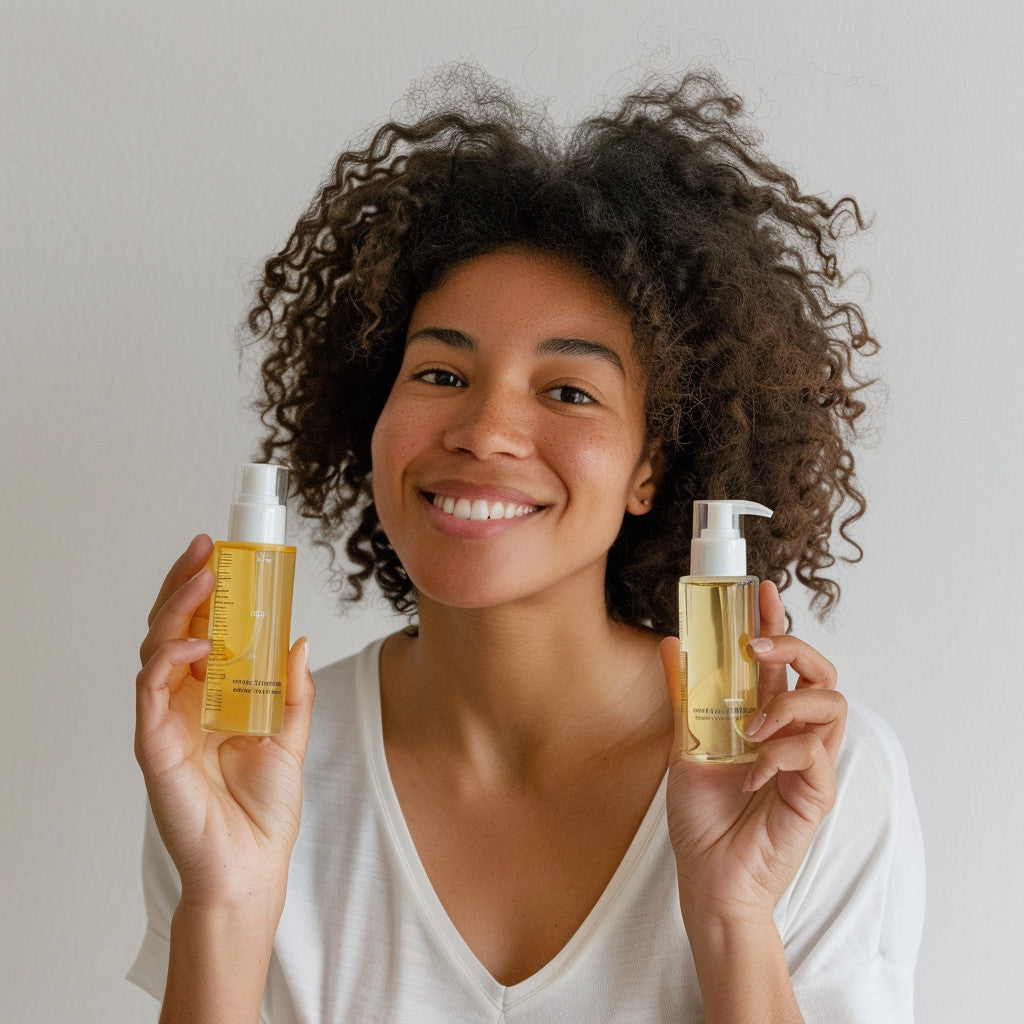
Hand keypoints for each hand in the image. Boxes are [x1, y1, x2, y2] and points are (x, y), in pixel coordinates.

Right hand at [134, 534, 314, 911]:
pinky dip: (168, 660)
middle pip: (172, 629)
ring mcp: (167, 720)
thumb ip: (293, 691)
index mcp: (214, 695)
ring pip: (156, 648)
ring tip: (203, 578)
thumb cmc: (265, 810)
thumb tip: (299, 640)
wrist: (252, 866)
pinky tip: (194, 645)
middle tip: (206, 549)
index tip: (225, 554)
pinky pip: (151, 690)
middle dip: (185, 584)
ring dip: (176, 609)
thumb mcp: (290, 738)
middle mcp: (186, 701)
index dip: (207, 591)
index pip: (202, 630)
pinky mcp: (155, 744)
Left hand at [660, 580, 845, 927]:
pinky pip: (814, 754)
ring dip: (787, 703)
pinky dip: (780, 754)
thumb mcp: (685, 745)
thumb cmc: (702, 817)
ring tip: (751, 727)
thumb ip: (685, 696)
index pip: (781, 661)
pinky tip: (752, 773)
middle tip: (757, 645)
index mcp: (765, 718)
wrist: (708, 877)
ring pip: (831, 704)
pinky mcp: (816, 793)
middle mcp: (793, 734)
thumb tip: (670, 644)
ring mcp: (809, 762)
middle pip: (821, 672)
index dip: (777, 622)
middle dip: (794, 646)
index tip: (761, 591)